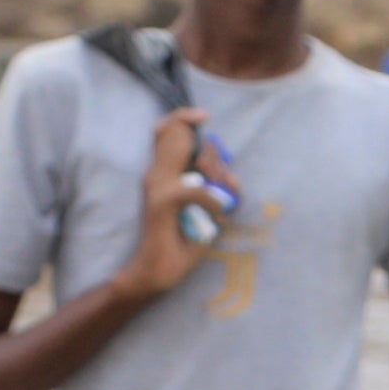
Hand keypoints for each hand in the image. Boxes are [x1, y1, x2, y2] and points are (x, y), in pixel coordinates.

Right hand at [114, 111, 232, 305]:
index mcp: (163, 173)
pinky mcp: (162, 202)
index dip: (183, 117)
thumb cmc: (181, 245)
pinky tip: (217, 215)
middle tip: (225, 182)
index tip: (203, 116)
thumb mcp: (206, 213)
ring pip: (189, 157)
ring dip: (215, 175)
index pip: (165, 131)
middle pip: (175, 133)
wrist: (157, 273)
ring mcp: (157, 186)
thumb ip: (216, 191)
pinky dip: (213, 202)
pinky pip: (196, 191)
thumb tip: (232, 177)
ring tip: (224, 197)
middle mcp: (156, 174)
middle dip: (212, 153)